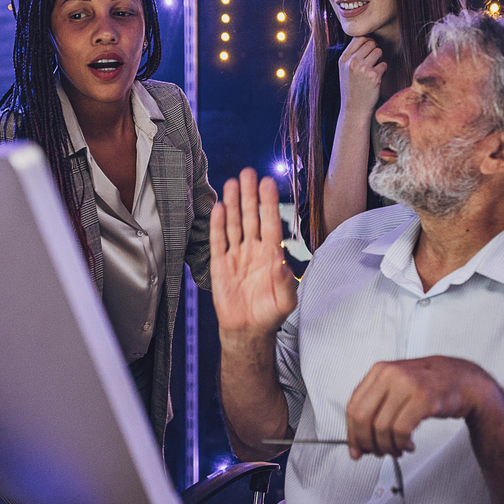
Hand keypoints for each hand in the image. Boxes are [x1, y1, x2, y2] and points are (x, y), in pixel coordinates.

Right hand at [210, 168, 297, 339]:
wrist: (247, 330)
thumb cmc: (270, 315)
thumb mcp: (285, 301)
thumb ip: (287, 283)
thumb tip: (284, 265)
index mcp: (272, 255)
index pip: (271, 223)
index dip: (269, 203)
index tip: (268, 182)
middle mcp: (254, 251)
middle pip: (251, 217)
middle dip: (250, 196)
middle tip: (248, 173)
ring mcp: (236, 256)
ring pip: (234, 224)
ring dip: (232, 204)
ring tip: (232, 183)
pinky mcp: (219, 265)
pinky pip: (218, 241)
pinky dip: (217, 225)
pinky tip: (217, 208)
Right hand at [337, 36, 386, 117]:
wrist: (354, 109)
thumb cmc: (352, 88)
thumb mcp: (345, 70)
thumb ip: (352, 54)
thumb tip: (367, 38)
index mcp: (343, 59)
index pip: (359, 38)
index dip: (367, 42)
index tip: (368, 52)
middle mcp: (352, 62)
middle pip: (371, 43)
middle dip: (374, 51)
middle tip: (371, 63)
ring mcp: (363, 68)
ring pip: (379, 51)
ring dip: (379, 60)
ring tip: (373, 71)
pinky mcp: (374, 76)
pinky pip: (384, 64)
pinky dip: (383, 71)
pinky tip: (376, 80)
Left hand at [345, 356, 493, 458]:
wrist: (464, 380)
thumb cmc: (429, 385)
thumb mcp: (397, 386)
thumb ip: (376, 408)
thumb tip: (357, 441)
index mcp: (380, 371)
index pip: (353, 406)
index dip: (353, 433)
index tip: (356, 449)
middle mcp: (391, 375)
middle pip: (363, 418)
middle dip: (368, 442)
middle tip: (376, 452)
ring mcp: (408, 385)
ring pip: (382, 427)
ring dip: (388, 446)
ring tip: (397, 448)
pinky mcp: (424, 398)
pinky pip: (401, 430)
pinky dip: (402, 443)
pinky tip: (409, 444)